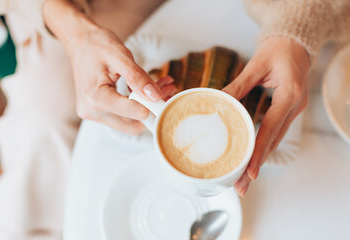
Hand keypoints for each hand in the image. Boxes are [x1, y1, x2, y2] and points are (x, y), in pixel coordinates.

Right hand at [43, 0, 173, 133]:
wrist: (80, 42)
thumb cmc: (95, 45)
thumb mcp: (120, 55)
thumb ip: (138, 77)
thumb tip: (154, 95)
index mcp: (95, 97)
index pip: (133, 114)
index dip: (153, 106)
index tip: (166, 94)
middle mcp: (91, 111)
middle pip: (132, 125)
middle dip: (152, 110)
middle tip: (166, 91)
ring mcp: (94, 114)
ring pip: (130, 122)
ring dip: (147, 108)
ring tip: (160, 87)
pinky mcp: (98, 112)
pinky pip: (123, 116)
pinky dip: (138, 106)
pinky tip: (147, 91)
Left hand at [223, 37, 309, 195]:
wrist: (295, 42)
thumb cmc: (278, 49)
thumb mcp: (256, 64)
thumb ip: (238, 84)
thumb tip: (218, 101)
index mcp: (289, 95)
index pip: (271, 129)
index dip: (259, 152)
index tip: (250, 173)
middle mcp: (295, 106)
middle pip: (274, 142)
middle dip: (257, 166)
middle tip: (242, 187)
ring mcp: (294, 110)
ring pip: (275, 140)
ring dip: (260, 160)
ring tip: (244, 179)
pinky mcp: (288, 110)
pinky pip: (275, 132)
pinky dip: (264, 147)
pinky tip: (253, 158)